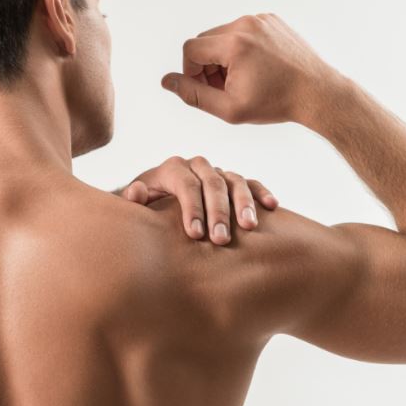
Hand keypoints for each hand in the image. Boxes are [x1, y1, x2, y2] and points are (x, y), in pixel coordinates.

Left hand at [113, 155, 278, 243]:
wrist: (157, 201)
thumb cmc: (146, 208)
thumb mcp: (135, 205)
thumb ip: (133, 199)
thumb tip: (136, 192)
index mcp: (172, 169)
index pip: (186, 185)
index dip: (192, 208)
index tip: (196, 234)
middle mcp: (196, 166)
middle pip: (212, 183)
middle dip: (218, 211)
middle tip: (221, 239)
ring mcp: (216, 172)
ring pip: (234, 180)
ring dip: (243, 203)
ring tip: (249, 227)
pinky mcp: (232, 181)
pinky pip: (250, 183)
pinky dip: (261, 192)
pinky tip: (272, 206)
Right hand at [160, 13, 342, 124]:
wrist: (317, 93)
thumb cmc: (275, 104)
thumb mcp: (229, 108)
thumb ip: (193, 95)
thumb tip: (166, 81)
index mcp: (234, 43)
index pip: (191, 49)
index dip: (191, 72)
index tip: (207, 89)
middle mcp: (246, 24)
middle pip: (206, 40)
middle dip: (208, 64)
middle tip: (224, 88)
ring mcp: (261, 19)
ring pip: (223, 35)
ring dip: (223, 56)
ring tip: (241, 79)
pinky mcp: (271, 19)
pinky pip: (243, 30)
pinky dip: (242, 48)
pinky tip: (256, 68)